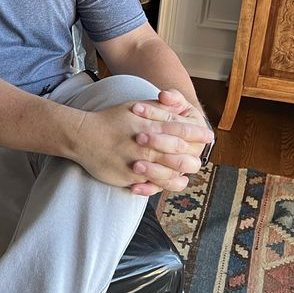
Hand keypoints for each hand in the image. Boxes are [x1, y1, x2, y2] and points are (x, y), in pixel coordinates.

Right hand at [71, 100, 211, 194]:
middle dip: (193, 156)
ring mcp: (138, 163)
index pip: (182, 129)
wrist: (84, 136)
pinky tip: (168, 182)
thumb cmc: (111, 119)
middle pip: (180, 154)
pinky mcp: (129, 177)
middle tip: (199, 158)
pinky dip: (161, 185)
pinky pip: (151, 185)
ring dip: (180, 173)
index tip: (208, 135)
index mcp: (151, 126)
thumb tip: (179, 110)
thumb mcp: (136, 107)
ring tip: (186, 173)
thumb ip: (158, 110)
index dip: (197, 133)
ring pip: (169, 173)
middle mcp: (147, 145)